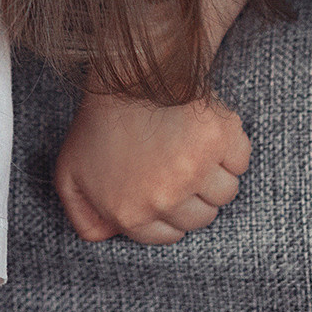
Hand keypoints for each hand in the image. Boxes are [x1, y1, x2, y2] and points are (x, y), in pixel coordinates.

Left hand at [54, 90, 250, 244]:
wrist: (123, 73)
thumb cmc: (99, 123)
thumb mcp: (71, 175)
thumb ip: (86, 218)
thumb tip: (109, 238)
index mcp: (131, 213)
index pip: (172, 235)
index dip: (171, 210)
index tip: (168, 187)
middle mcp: (164, 199)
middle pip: (202, 217)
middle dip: (194, 194)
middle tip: (179, 163)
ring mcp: (194, 170)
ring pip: (225, 192)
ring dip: (215, 173)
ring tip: (193, 146)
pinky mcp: (219, 139)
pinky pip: (240, 161)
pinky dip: (231, 148)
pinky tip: (206, 132)